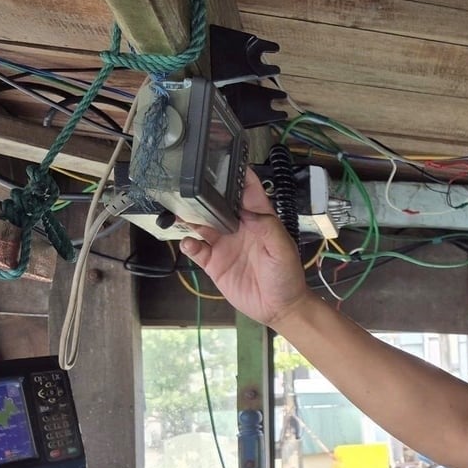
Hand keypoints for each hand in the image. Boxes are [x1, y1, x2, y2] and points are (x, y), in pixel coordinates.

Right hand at [180, 167, 311, 327]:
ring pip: (202, 223)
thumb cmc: (287, 277)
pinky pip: (196, 249)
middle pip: (218, 204)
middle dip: (205, 194)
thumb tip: (247, 211)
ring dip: (191, 216)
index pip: (247, 191)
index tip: (224, 160)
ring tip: (181, 211)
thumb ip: (268, 228)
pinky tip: (190, 243)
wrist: (278, 308)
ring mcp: (225, 244)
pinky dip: (189, 244)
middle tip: (191, 187)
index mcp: (259, 220)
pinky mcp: (214, 263)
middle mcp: (239, 228)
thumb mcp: (283, 249)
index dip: (237, 175)